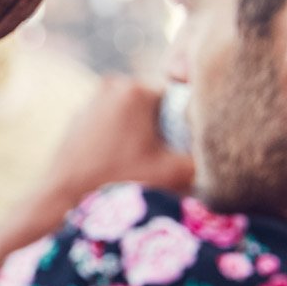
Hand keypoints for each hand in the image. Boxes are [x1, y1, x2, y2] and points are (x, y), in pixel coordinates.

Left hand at [39, 76, 194, 217]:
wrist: (64, 199)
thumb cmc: (121, 184)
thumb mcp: (176, 173)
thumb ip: (205, 157)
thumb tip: (222, 153)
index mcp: (136, 89)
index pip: (177, 99)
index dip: (184, 125)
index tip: (180, 148)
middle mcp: (111, 85)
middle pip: (154, 106)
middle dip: (161, 128)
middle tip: (161, 157)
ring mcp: (91, 100)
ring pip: (132, 115)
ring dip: (140, 134)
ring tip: (140, 161)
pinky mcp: (78, 118)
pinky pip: (111, 124)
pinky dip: (119, 138)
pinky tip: (119, 162)